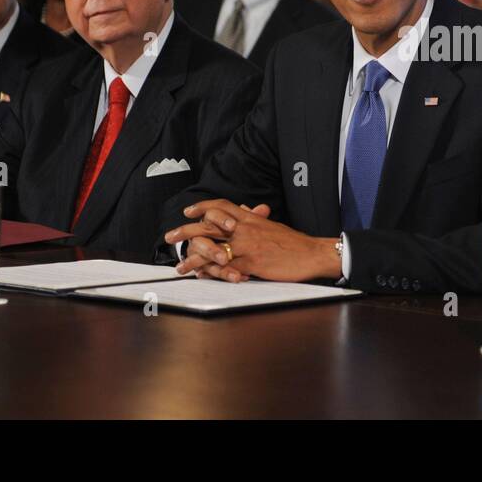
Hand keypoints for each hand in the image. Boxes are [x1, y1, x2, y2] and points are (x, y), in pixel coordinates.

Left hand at [165, 200, 340, 282]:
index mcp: (251, 218)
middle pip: (209, 225)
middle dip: (186, 231)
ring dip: (192, 256)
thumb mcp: (273, 227)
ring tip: (179, 264)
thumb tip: (249, 213)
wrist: (312, 253)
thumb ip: (257, 221)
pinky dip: (210, 271)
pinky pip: (225, 266)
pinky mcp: (251, 263)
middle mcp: (245, 228)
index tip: (188, 211)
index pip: (221, 206)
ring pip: (212, 247)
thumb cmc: (295, 243)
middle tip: (169, 236)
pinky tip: (200, 275)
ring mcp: (247, 245)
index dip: (202, 207)